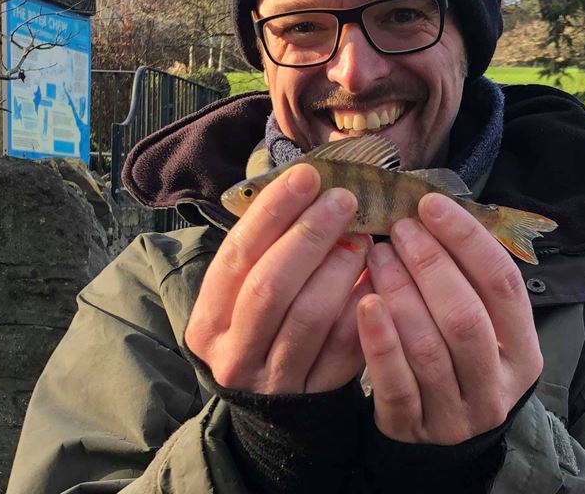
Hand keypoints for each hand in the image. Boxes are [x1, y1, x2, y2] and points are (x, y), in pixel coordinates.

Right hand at [185, 163, 372, 393]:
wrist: (273, 407)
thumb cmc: (260, 330)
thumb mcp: (243, 295)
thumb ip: (264, 251)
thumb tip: (306, 184)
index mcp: (208, 321)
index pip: (237, 256)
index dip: (271, 212)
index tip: (305, 176)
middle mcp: (234, 354)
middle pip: (272, 285)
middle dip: (310, 235)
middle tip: (344, 200)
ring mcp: (275, 378)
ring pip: (311, 314)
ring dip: (341, 267)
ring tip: (363, 236)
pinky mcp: (316, 393)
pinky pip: (345, 345)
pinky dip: (362, 304)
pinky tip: (376, 275)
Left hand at [357, 193, 541, 444]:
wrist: (438, 443)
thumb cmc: (457, 362)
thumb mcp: (482, 327)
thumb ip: (469, 281)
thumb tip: (435, 211)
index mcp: (524, 352)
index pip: (504, 285)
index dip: (468, 240)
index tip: (432, 205)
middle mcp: (497, 387)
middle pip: (466, 317)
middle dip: (430, 264)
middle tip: (399, 229)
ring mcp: (456, 414)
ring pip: (430, 348)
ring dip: (400, 293)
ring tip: (377, 255)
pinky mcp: (413, 429)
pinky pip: (396, 383)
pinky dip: (380, 341)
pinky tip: (364, 303)